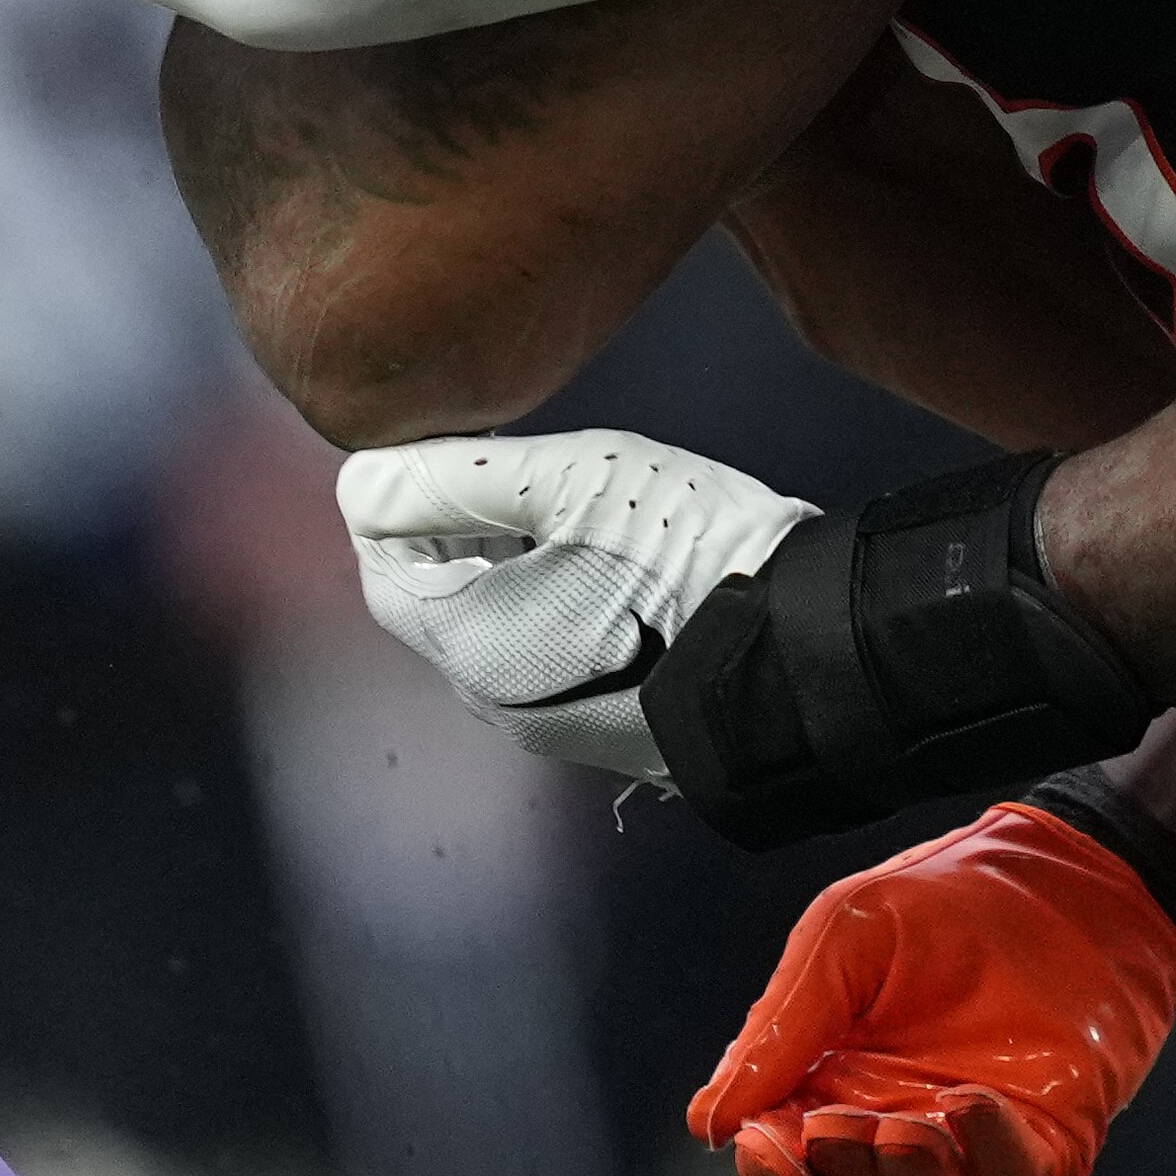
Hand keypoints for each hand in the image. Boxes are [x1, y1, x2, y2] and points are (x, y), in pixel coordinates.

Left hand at [339, 429, 811, 781]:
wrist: (817, 652)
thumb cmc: (697, 557)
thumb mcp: (573, 483)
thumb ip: (452, 478)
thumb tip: (358, 482)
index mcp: (475, 648)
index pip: (383, 567)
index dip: (400, 501)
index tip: (448, 447)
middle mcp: (500, 703)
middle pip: (435, 599)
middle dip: (454, 528)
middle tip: (512, 465)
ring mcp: (555, 726)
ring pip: (491, 628)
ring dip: (504, 563)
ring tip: (566, 506)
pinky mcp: (606, 728)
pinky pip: (544, 656)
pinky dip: (551, 603)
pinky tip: (607, 562)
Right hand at [689, 804, 1175, 1175]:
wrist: (1067, 869)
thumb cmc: (953, 894)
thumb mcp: (843, 935)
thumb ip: (780, 1025)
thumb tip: (709, 1116)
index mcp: (838, 1069)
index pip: (787, 1144)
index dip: (770, 1158)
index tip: (760, 1140)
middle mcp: (899, 1109)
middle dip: (831, 1168)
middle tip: (830, 1124)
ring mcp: (973, 1131)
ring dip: (904, 1170)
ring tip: (898, 1123)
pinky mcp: (1045, 1135)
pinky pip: (1013, 1175)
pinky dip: (989, 1156)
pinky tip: (970, 1106)